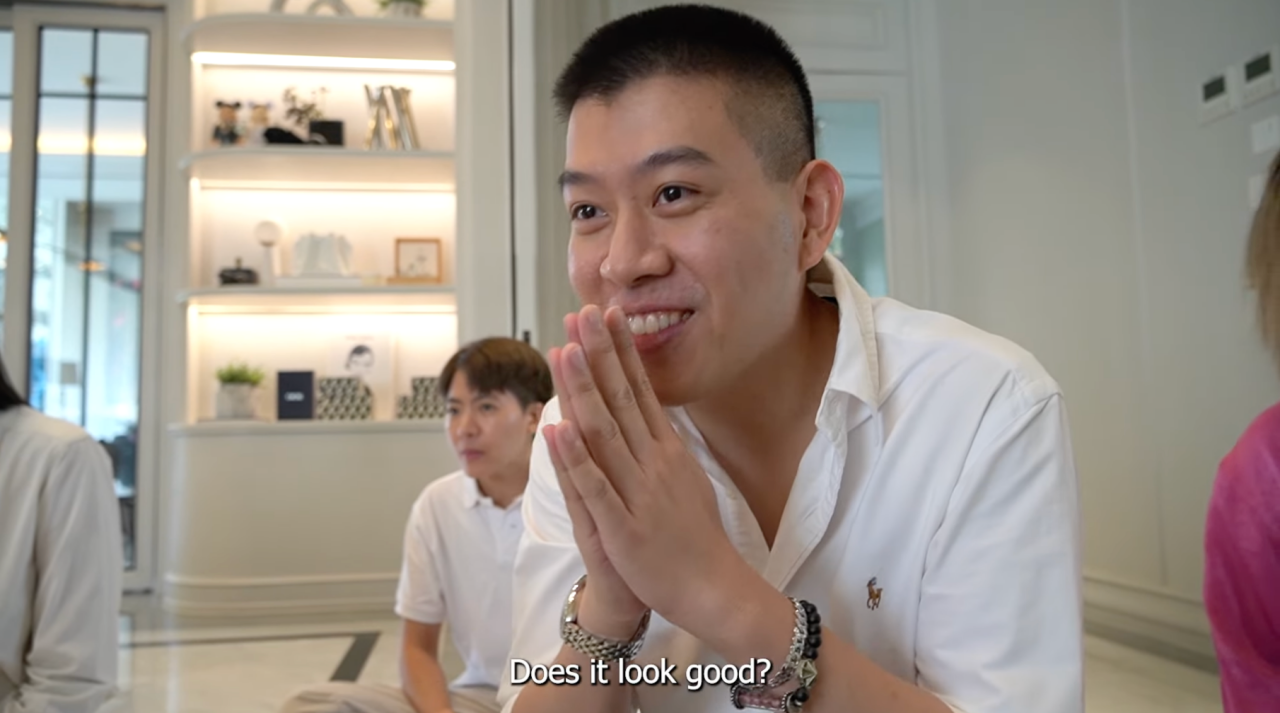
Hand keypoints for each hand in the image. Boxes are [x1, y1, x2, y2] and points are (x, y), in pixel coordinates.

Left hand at [546, 304, 739, 629]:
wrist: (712, 588)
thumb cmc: (695, 536)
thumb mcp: (686, 477)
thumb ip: (665, 444)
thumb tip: (652, 410)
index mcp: (667, 449)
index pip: (641, 388)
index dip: (620, 350)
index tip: (606, 312)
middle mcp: (654, 462)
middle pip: (621, 398)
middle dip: (599, 353)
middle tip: (581, 311)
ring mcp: (638, 492)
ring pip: (604, 433)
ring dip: (582, 390)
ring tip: (563, 351)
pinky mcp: (622, 526)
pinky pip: (594, 487)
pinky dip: (575, 459)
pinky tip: (556, 429)